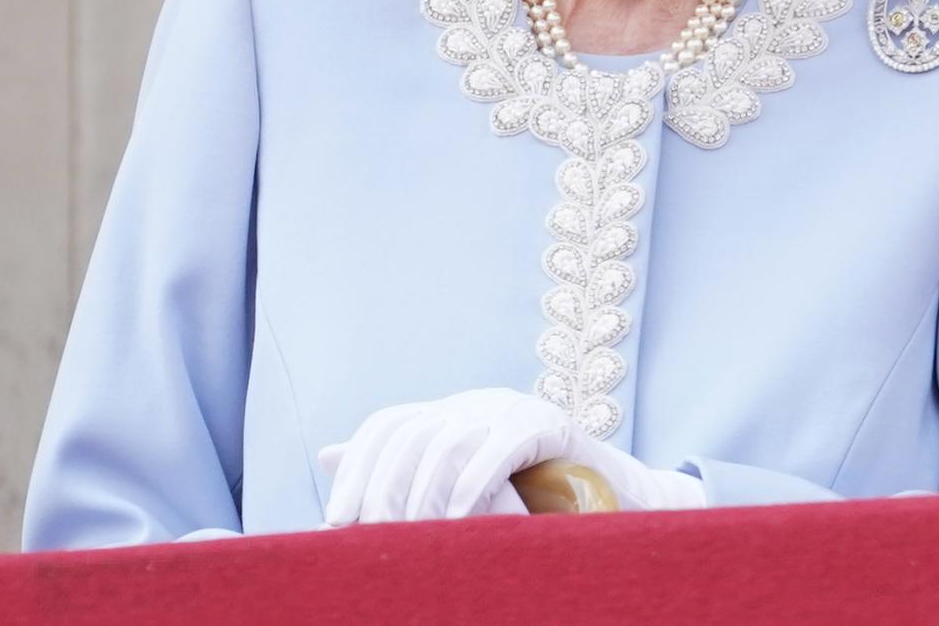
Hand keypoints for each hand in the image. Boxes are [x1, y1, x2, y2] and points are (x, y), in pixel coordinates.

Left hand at [317, 386, 705, 525]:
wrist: (611, 500)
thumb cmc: (531, 502)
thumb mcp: (455, 489)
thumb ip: (398, 470)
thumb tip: (326, 454)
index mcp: (448, 414)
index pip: (386, 426)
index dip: (356, 469)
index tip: (335, 522)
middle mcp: (475, 402)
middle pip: (411, 432)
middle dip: (383, 486)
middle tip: (373, 535)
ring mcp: (512, 408)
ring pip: (451, 439)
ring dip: (425, 492)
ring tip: (415, 536)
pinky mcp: (550, 422)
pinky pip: (503, 444)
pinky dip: (478, 481)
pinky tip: (464, 519)